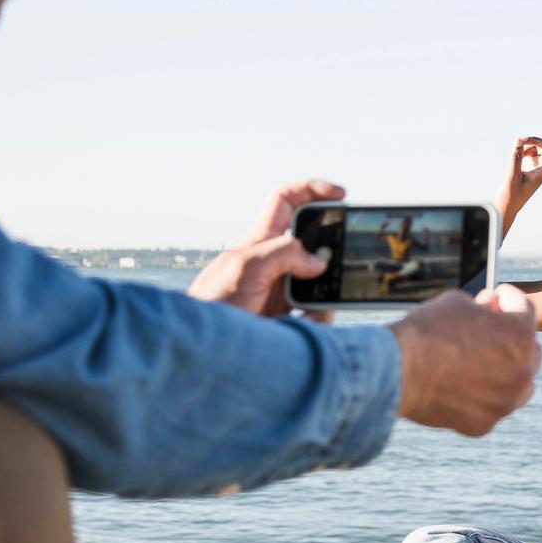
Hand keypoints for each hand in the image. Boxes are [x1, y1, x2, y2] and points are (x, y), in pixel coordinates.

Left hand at [187, 179, 344, 320]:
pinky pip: (315, 315)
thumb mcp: (246, 268)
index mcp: (260, 242)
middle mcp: (272, 262)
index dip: (311, 190)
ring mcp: (280, 291)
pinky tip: (301, 330)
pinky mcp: (285, 317)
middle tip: (337, 270)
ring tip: (307, 315)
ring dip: (322, 302)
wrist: (201, 352)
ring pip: (319, 285)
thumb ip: (283, 253)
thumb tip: (318, 262)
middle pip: (314, 247)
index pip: (286, 201)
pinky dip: (316, 323)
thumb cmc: (214, 307)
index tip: (340, 194)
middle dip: (330, 258)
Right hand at [390, 285, 541, 435]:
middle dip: (513, 337)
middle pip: (529, 351)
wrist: (397, 370)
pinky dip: (482, 397)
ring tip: (484, 361)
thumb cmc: (427, 330)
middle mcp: (522, 372)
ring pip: (518, 385)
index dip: (507, 298)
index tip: (496, 296)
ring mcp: (504, 402)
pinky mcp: (484, 424)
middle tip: (492, 328)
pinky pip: (491, 407)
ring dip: (507, 372)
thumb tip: (488, 309)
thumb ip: (482, 307)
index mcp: (521, 336)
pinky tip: (463, 385)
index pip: (524, 309)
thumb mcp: (458, 302)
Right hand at [495, 120, 541, 238]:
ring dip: (531, 140)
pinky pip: (529, 146)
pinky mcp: (530, 160)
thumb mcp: (512, 176)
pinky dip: (522, 146)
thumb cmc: (511, 195)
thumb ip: (515, 157)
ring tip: (520, 140)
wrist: (506, 204)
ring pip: (541, 143)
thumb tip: (519, 140)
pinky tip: (516, 152)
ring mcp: (538, 162)